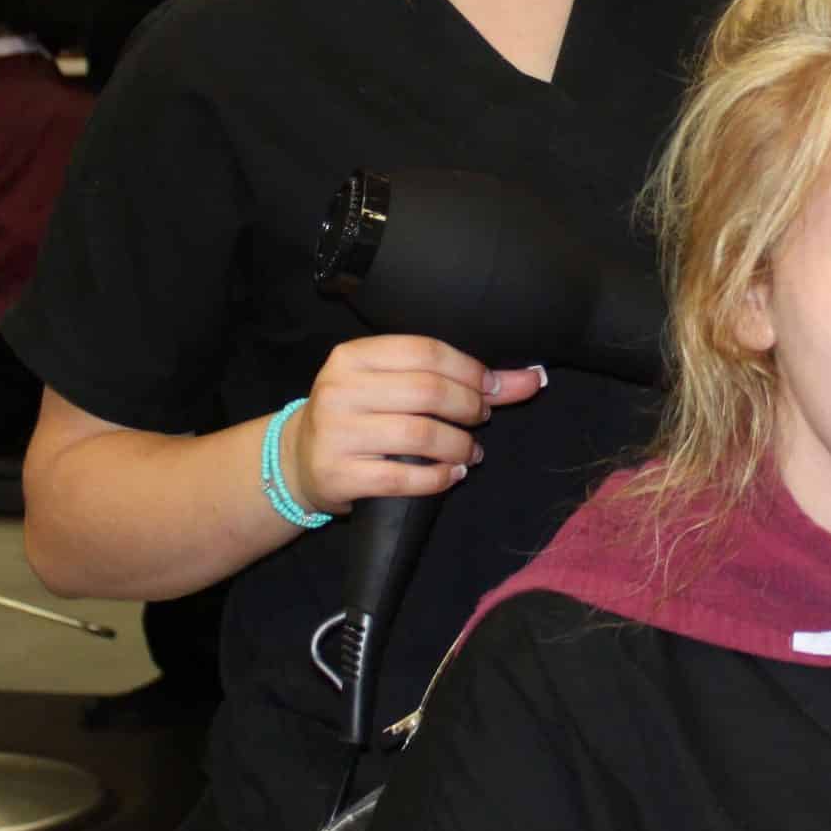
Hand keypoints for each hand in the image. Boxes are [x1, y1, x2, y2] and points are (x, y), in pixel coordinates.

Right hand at [279, 335, 547, 515]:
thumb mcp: (395, 385)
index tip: (494, 388)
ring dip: (460, 445)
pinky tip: (452, 474)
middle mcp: (339, 390)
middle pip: (427, 391)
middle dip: (469, 407)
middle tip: (482, 419)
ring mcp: (336, 433)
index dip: (470, 370)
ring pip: (420, 435)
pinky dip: (439, 478)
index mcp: (353, 356)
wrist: (299, 459)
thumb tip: (531, 379)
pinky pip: (403, 478)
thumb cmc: (361, 414)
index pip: (426, 352)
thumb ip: (459, 379)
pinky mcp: (338, 475)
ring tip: (472, 451)